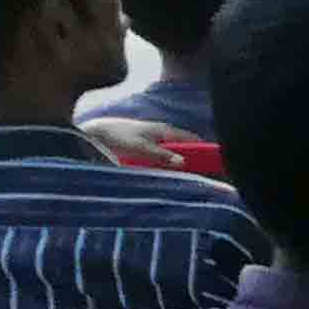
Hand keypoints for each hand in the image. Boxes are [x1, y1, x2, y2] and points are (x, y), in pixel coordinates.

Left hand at [76, 116, 193, 172]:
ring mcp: (153, 140)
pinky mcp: (144, 147)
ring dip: (176, 163)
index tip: (214, 162)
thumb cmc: (118, 137)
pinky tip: (161, 173)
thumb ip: (162, 155)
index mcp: (165, 131)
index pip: (192, 139)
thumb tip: (183, 162)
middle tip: (198, 175)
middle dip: (191, 159)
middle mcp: (161, 134)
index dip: (204, 149)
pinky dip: (164, 164)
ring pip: (172, 153)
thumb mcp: (141, 148)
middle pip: (183, 147)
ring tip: (180, 177)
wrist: (95, 133)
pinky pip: (161, 156)